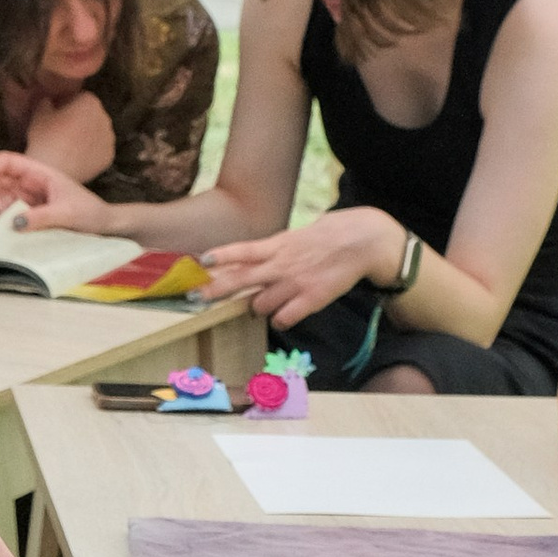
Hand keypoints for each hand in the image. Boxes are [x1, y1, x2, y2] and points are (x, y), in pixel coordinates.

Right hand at [0, 150, 108, 229]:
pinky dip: (3, 218)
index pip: (7, 161)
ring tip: (3, 220)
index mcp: (39, 172)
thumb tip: (15, 223)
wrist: (103, 225)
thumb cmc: (89, 212)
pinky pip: (8, 212)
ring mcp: (28, 198)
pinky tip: (9, 226)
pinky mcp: (29, 213)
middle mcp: (30, 182)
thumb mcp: (66, 213)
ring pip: (0, 196)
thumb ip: (41, 217)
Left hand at [203, 204, 395, 329]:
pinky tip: (284, 315)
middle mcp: (281, 264)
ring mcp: (295, 283)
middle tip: (197, 298)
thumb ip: (273, 250)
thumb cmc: (327, 237)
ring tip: (266, 302)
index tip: (201, 261)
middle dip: (216, 290)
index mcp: (278, 245)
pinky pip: (283, 318)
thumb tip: (251, 260)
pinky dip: (280, 319)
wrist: (361, 242)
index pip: (243, 250)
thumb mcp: (295, 237)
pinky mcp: (311, 299)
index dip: (221, 256)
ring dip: (258, 307)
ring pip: (260, 305)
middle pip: (241, 278)